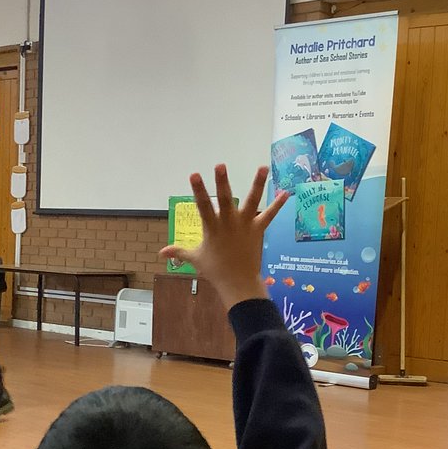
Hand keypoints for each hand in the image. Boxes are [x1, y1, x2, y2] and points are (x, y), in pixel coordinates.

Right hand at [160, 164, 286, 311]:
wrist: (237, 282)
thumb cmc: (215, 270)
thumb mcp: (195, 259)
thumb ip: (179, 252)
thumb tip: (161, 253)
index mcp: (212, 227)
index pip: (203, 205)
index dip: (198, 190)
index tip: (195, 175)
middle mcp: (228, 222)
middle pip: (225, 198)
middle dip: (222, 181)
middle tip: (220, 165)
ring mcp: (245, 225)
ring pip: (252, 200)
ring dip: (258, 183)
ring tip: (263, 167)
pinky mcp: (258, 230)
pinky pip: (269, 215)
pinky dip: (278, 205)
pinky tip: (286, 193)